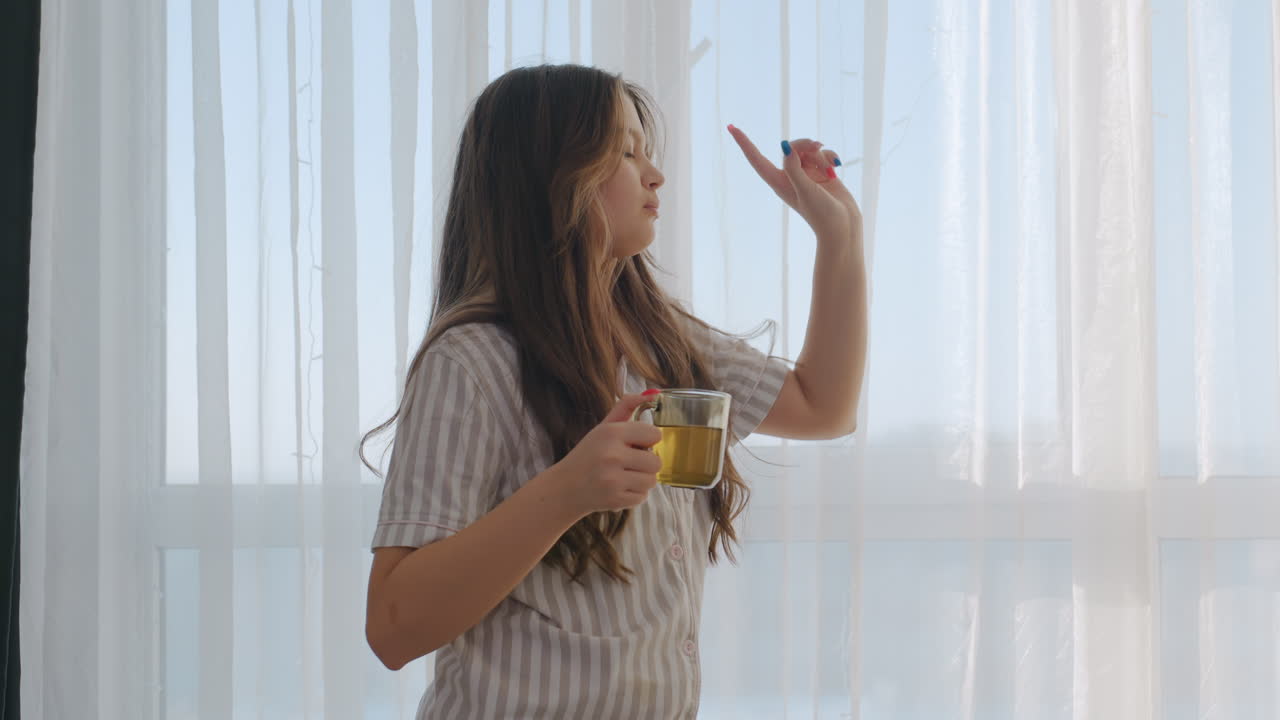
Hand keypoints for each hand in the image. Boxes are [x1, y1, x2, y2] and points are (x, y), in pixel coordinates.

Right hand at [545, 393, 663, 516]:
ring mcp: (613, 480)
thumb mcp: (603, 428)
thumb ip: (626, 408)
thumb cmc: (589, 455)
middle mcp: (612, 455)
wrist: (565, 487)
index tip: (636, 443)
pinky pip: (643, 497)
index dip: (648, 440)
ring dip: (641, 480)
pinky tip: (619, 488)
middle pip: (656, 462)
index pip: (654, 434)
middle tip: (629, 463)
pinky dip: (634, 494)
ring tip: (624, 476)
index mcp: (611, 433)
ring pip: (651, 481)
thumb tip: (653, 393)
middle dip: (646, 464)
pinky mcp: (614, 499)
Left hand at [727, 125, 862, 241]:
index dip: (744, 143)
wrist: (843, 228)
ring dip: (821, 154)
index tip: (730, 127)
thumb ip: (794, 168)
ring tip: (830, 171)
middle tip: (817, 146)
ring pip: (808, 149)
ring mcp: (805, 174)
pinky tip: (836, 167)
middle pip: (790, 147)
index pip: (756, 159)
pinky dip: (829, 156)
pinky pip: (822, 153)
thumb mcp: (806, 191)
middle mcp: (790, 176)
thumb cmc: (822, 214)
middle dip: (804, 144)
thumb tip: (785, 147)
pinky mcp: (820, 172)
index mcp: (778, 182)